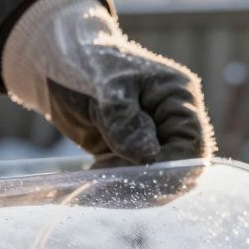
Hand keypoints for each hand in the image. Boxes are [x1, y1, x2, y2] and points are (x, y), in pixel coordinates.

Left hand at [1, 0, 215, 167]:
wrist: (57, 63)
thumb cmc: (86, 63)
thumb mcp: (106, 88)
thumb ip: (125, 121)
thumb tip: (148, 156)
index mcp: (178, 98)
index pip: (192, 148)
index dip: (168, 168)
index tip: (133, 174)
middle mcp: (172, 121)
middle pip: (180, 169)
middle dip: (149, 181)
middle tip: (111, 182)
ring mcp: (153, 138)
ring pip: (158, 177)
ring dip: (132, 185)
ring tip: (100, 176)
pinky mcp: (131, 152)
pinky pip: (135, 177)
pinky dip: (119, 184)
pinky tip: (96, 177)